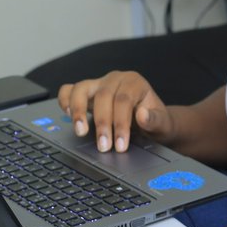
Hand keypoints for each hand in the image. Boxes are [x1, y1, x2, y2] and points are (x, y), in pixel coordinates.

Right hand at [58, 71, 173, 151]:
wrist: (149, 119)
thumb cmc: (153, 120)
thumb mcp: (161, 123)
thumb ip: (154, 119)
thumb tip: (142, 115)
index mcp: (135, 82)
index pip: (124, 100)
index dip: (121, 123)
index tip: (120, 145)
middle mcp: (115, 79)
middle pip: (103, 96)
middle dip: (102, 123)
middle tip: (104, 146)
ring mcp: (98, 83)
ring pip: (81, 89)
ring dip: (78, 111)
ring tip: (80, 132)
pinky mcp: (85, 92)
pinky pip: (69, 90)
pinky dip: (65, 101)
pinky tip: (68, 117)